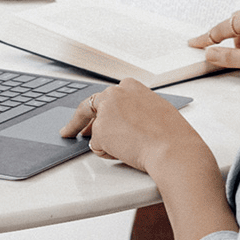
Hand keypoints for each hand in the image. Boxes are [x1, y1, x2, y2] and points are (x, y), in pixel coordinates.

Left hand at [59, 79, 211, 174]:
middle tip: (68, 131)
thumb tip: (124, 120)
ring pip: (96, 132)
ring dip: (107, 143)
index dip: (96, 109)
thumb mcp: (154, 110)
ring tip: (131, 148)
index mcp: (130, 86)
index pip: (105, 96)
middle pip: (88, 107)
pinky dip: (108, 153)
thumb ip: (134, 109)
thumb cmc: (171, 133)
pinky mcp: (99, 131)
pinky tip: (127, 152)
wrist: (172, 148)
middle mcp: (114, 94)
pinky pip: (97, 147)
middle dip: (77, 122)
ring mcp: (105, 111)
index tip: (88, 116)